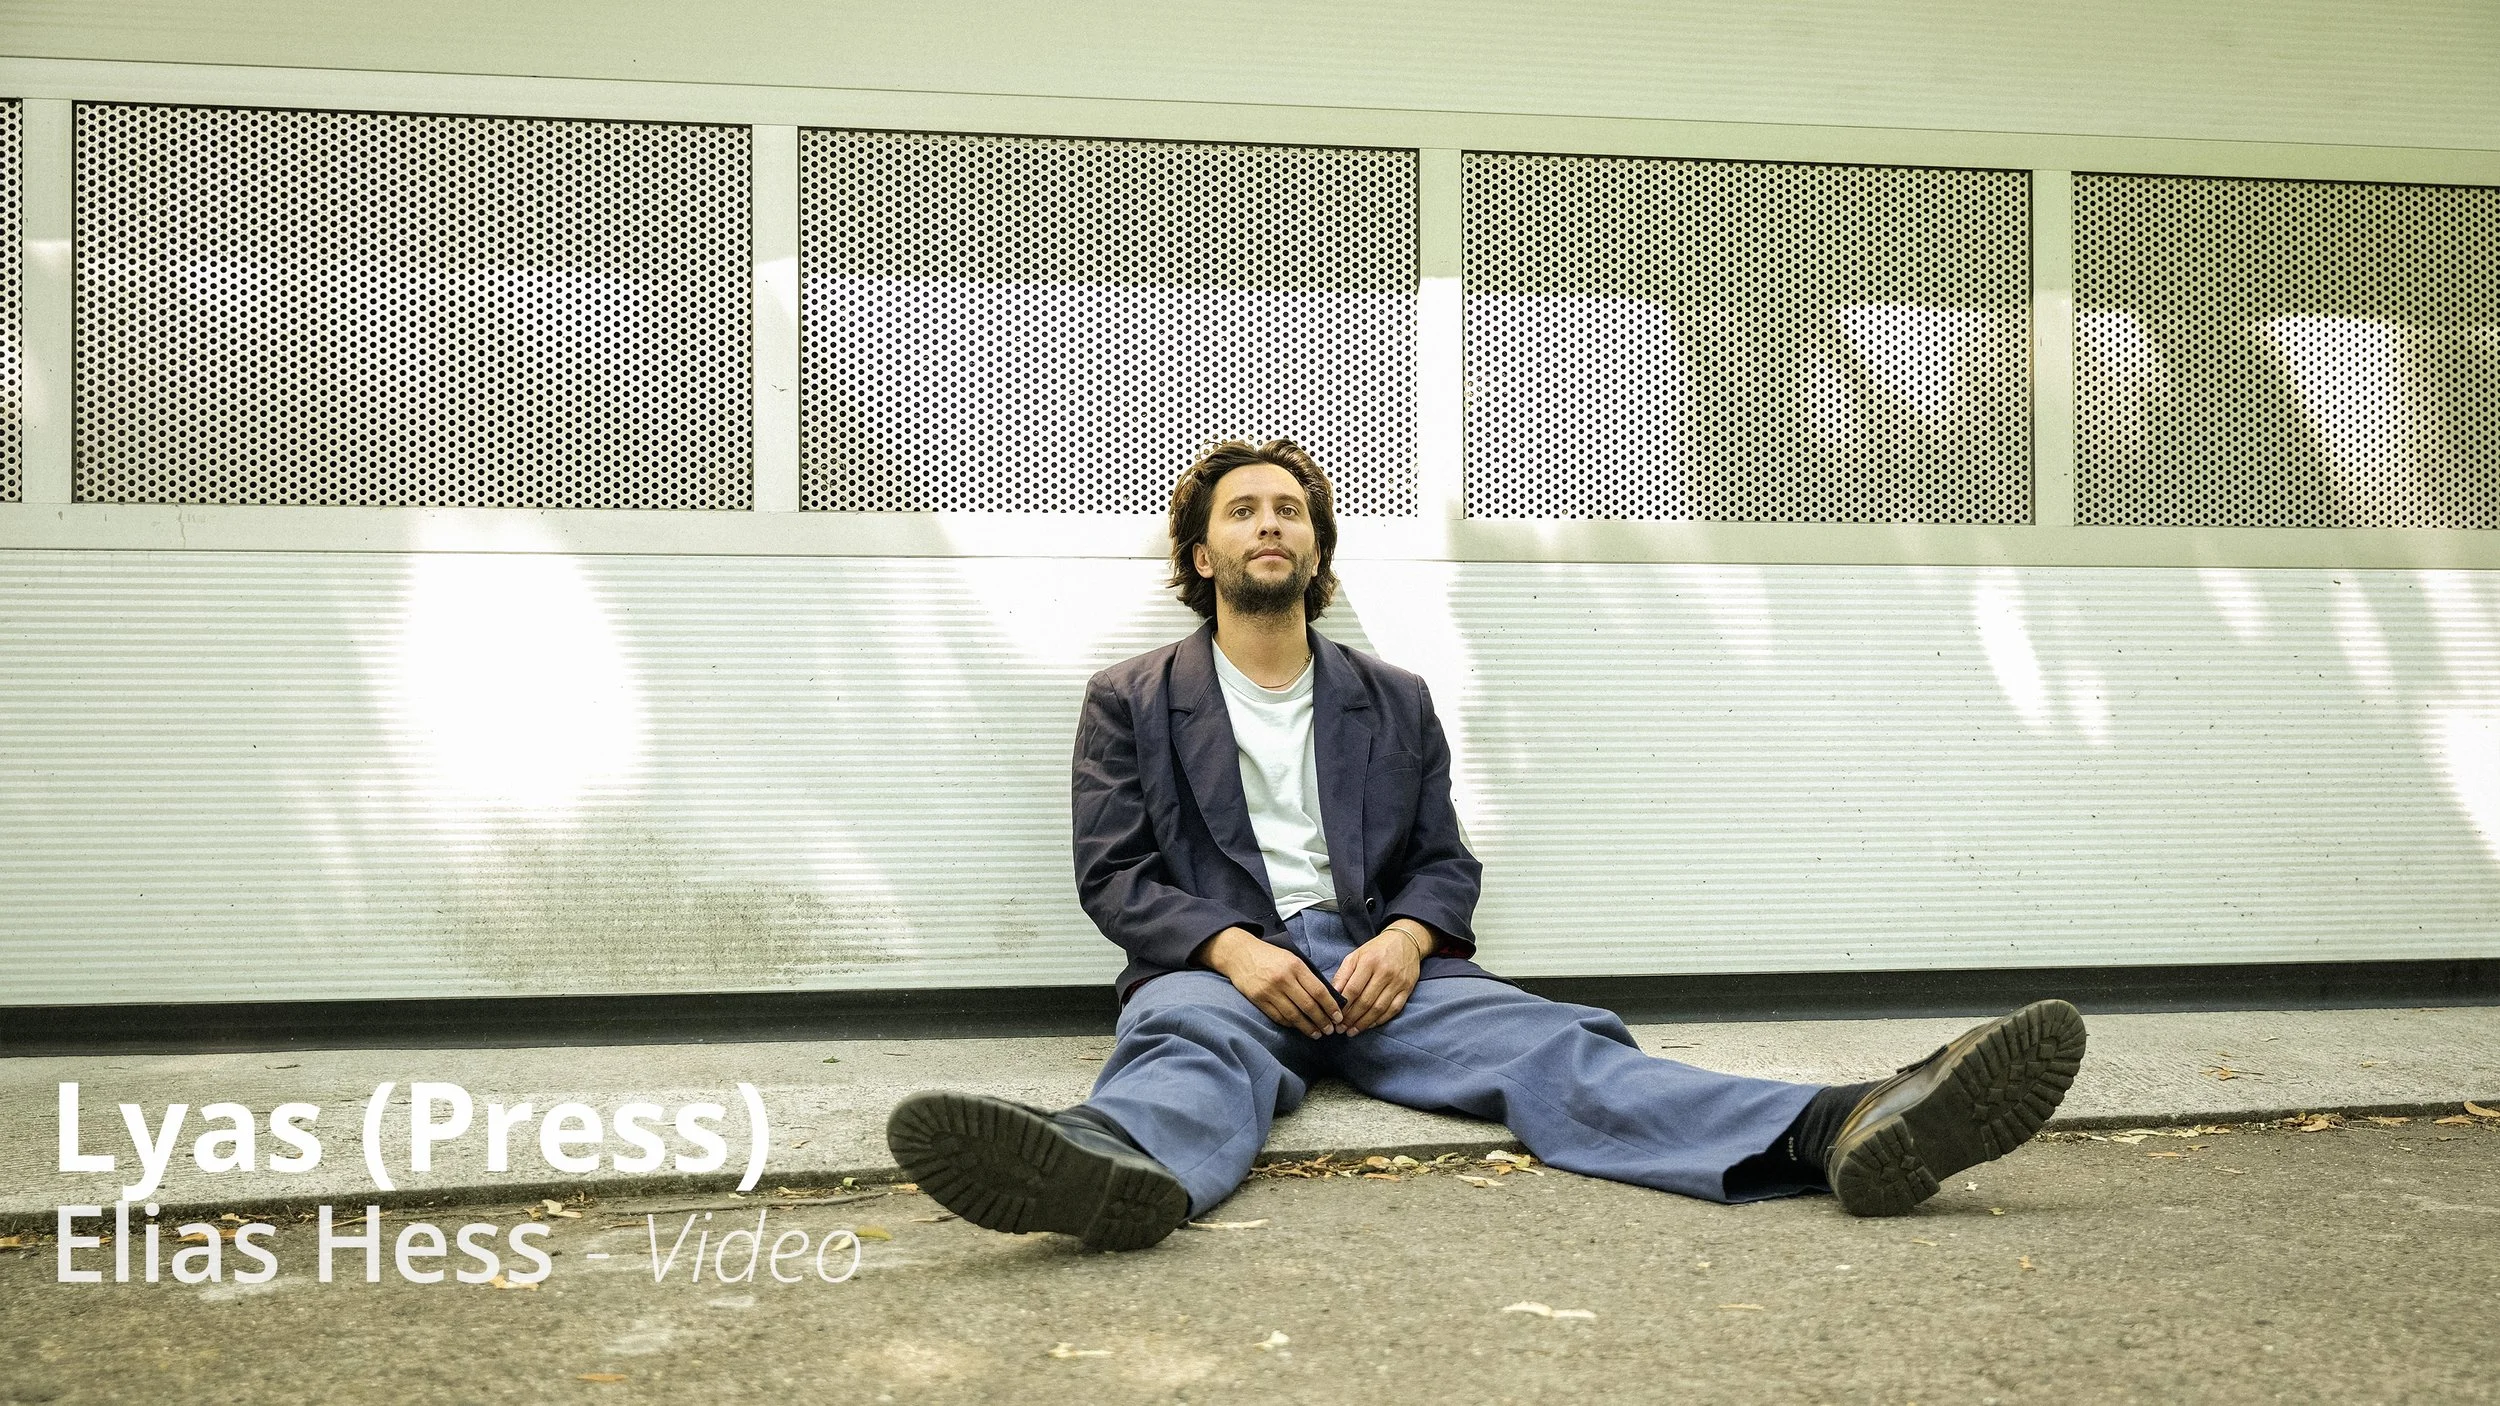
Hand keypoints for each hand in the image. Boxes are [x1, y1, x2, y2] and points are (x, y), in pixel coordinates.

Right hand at [1199, 927, 1344, 1037]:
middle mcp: (1283, 979)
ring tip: (1317, 1033)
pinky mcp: (1258, 1000)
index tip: (1338, 1017)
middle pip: (1308, 1006)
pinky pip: (1278, 1017)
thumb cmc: (1270, 955)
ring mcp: (1270, 991)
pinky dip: (1291, 1024)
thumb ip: (1306, 975)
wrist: (1239, 954)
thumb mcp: (1291, 958)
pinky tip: (1298, 1027)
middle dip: (1322, 1021)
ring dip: (1308, 1027)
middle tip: (1330, 1030)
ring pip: (1294, 1015)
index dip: (1331, 1007)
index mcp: (1295, 966)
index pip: (1319, 991)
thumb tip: (1326, 997)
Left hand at [1329, 921, 1430, 1034]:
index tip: (1334, 1017)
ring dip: (1364, 1023)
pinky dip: (1380, 1020)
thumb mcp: (1356, 955)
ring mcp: (1398, 982)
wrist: (1405, 941)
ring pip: (1379, 1008)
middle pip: (1366, 1001)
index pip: (1353, 989)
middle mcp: (1385, 972)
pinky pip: (1393, 1009)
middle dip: (1351, 1018)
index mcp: (1369, 962)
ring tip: (1352, 1031)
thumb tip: (1332, 994)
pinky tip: (1369, 1025)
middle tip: (1341, 1029)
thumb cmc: (1376, 950)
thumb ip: (1343, 974)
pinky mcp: (1407, 989)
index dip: (1343, 1006)